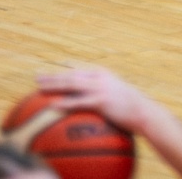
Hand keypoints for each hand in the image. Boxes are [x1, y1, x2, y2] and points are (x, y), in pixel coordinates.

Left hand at [38, 66, 152, 131]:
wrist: (144, 112)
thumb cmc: (131, 107)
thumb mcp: (117, 94)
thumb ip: (104, 94)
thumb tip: (94, 100)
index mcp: (102, 74)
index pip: (79, 69)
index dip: (64, 69)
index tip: (51, 69)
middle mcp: (99, 77)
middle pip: (71, 75)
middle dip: (53, 76)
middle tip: (37, 77)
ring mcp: (100, 88)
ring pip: (72, 84)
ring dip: (54, 85)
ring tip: (40, 87)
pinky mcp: (101, 100)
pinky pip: (79, 101)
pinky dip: (66, 103)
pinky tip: (55, 105)